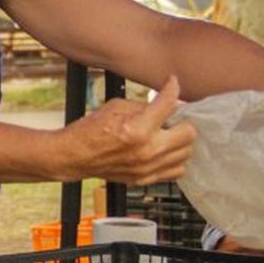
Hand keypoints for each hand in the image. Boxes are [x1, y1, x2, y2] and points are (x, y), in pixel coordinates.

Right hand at [57, 75, 196, 183]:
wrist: (74, 156)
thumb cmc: (89, 130)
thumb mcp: (116, 107)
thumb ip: (144, 106)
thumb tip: (165, 103)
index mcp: (139, 128)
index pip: (170, 104)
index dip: (173, 88)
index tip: (173, 84)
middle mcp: (147, 150)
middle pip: (189, 133)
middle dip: (183, 120)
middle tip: (173, 116)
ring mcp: (148, 168)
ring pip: (186, 153)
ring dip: (181, 141)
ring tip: (169, 134)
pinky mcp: (145, 178)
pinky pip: (176, 170)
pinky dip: (175, 159)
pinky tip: (165, 150)